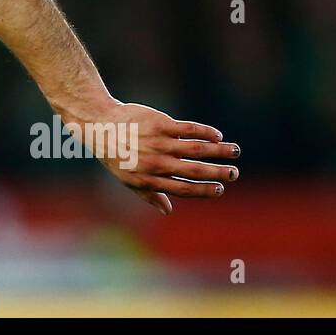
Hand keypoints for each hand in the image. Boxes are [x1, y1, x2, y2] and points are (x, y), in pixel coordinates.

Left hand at [62, 100, 240, 215]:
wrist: (100, 124)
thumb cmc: (115, 154)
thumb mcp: (127, 179)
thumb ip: (150, 195)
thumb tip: (168, 211)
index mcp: (149, 179)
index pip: (184, 189)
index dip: (205, 191)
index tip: (220, 189)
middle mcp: (156, 162)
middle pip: (194, 171)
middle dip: (218, 173)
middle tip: (234, 174)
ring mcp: (158, 142)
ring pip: (196, 149)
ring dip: (219, 151)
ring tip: (235, 151)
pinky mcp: (160, 123)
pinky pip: (188, 129)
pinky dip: (206, 132)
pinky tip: (217, 136)